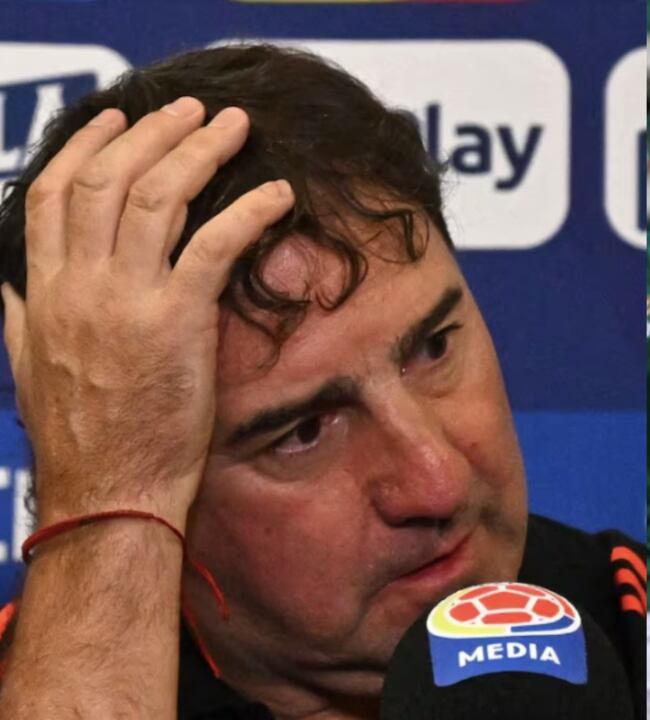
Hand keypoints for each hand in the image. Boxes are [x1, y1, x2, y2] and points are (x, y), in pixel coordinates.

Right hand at [2, 98, 294, 528]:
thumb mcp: (28, 372)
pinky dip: (248, 210)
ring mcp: (125, 300)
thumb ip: (20, 321)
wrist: (111, 495)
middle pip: (106, 178)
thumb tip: (9, 286)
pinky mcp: (176, 322)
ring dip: (200, 151)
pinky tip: (277, 193)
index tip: (115, 118)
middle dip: (151, 133)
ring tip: (234, 127)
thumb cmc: (83, 442)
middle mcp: (77, 285)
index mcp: (42, 292)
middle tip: (192, 110)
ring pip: (158, 197)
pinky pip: (214, 244)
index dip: (84, 145)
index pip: (50, 193)